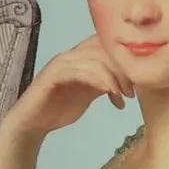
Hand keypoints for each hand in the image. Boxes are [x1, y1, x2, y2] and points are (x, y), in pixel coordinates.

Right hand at [9, 36, 135, 138]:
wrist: (31, 123)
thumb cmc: (58, 108)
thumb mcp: (88, 94)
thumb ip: (103, 83)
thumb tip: (126, 82)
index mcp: (79, 57)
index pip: (107, 46)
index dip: (125, 60)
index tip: (137, 82)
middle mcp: (70, 55)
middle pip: (104, 49)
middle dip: (123, 69)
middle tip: (133, 92)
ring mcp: (61, 64)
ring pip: (96, 60)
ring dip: (114, 78)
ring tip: (123, 97)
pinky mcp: (54, 75)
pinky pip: (82, 72)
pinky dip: (100, 81)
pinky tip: (111, 94)